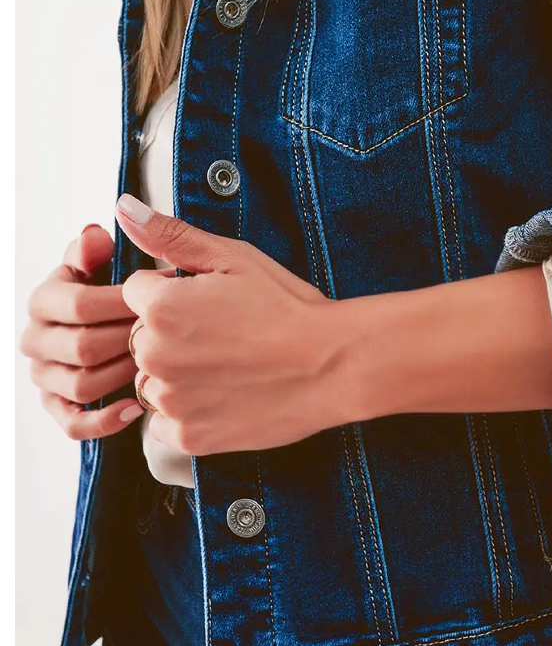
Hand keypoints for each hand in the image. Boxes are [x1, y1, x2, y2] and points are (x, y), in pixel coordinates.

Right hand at [20, 225, 144, 438]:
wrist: (123, 322)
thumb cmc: (120, 290)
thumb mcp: (108, 261)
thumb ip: (98, 247)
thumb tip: (95, 234)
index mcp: (44, 299)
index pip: (78, 303)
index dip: (123, 301)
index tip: (162, 296)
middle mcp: (36, 338)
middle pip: (82, 346)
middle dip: (128, 339)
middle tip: (166, 333)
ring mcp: (44, 376)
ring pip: (81, 384)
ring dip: (123, 374)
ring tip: (157, 363)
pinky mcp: (58, 407)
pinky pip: (74, 423)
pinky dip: (105, 419)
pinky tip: (136, 407)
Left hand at [115, 194, 341, 454]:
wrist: (331, 365)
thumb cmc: (287, 307)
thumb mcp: (233, 257)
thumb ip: (170, 235)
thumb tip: (125, 208)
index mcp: (161, 308)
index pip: (137, 291)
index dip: (172, 291)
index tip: (208, 300)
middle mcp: (155, 357)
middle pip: (140, 336)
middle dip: (170, 332)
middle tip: (224, 332)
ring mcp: (170, 401)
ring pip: (151, 379)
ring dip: (175, 372)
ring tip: (227, 363)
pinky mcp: (188, 436)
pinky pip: (164, 421)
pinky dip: (186, 410)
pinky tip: (224, 392)